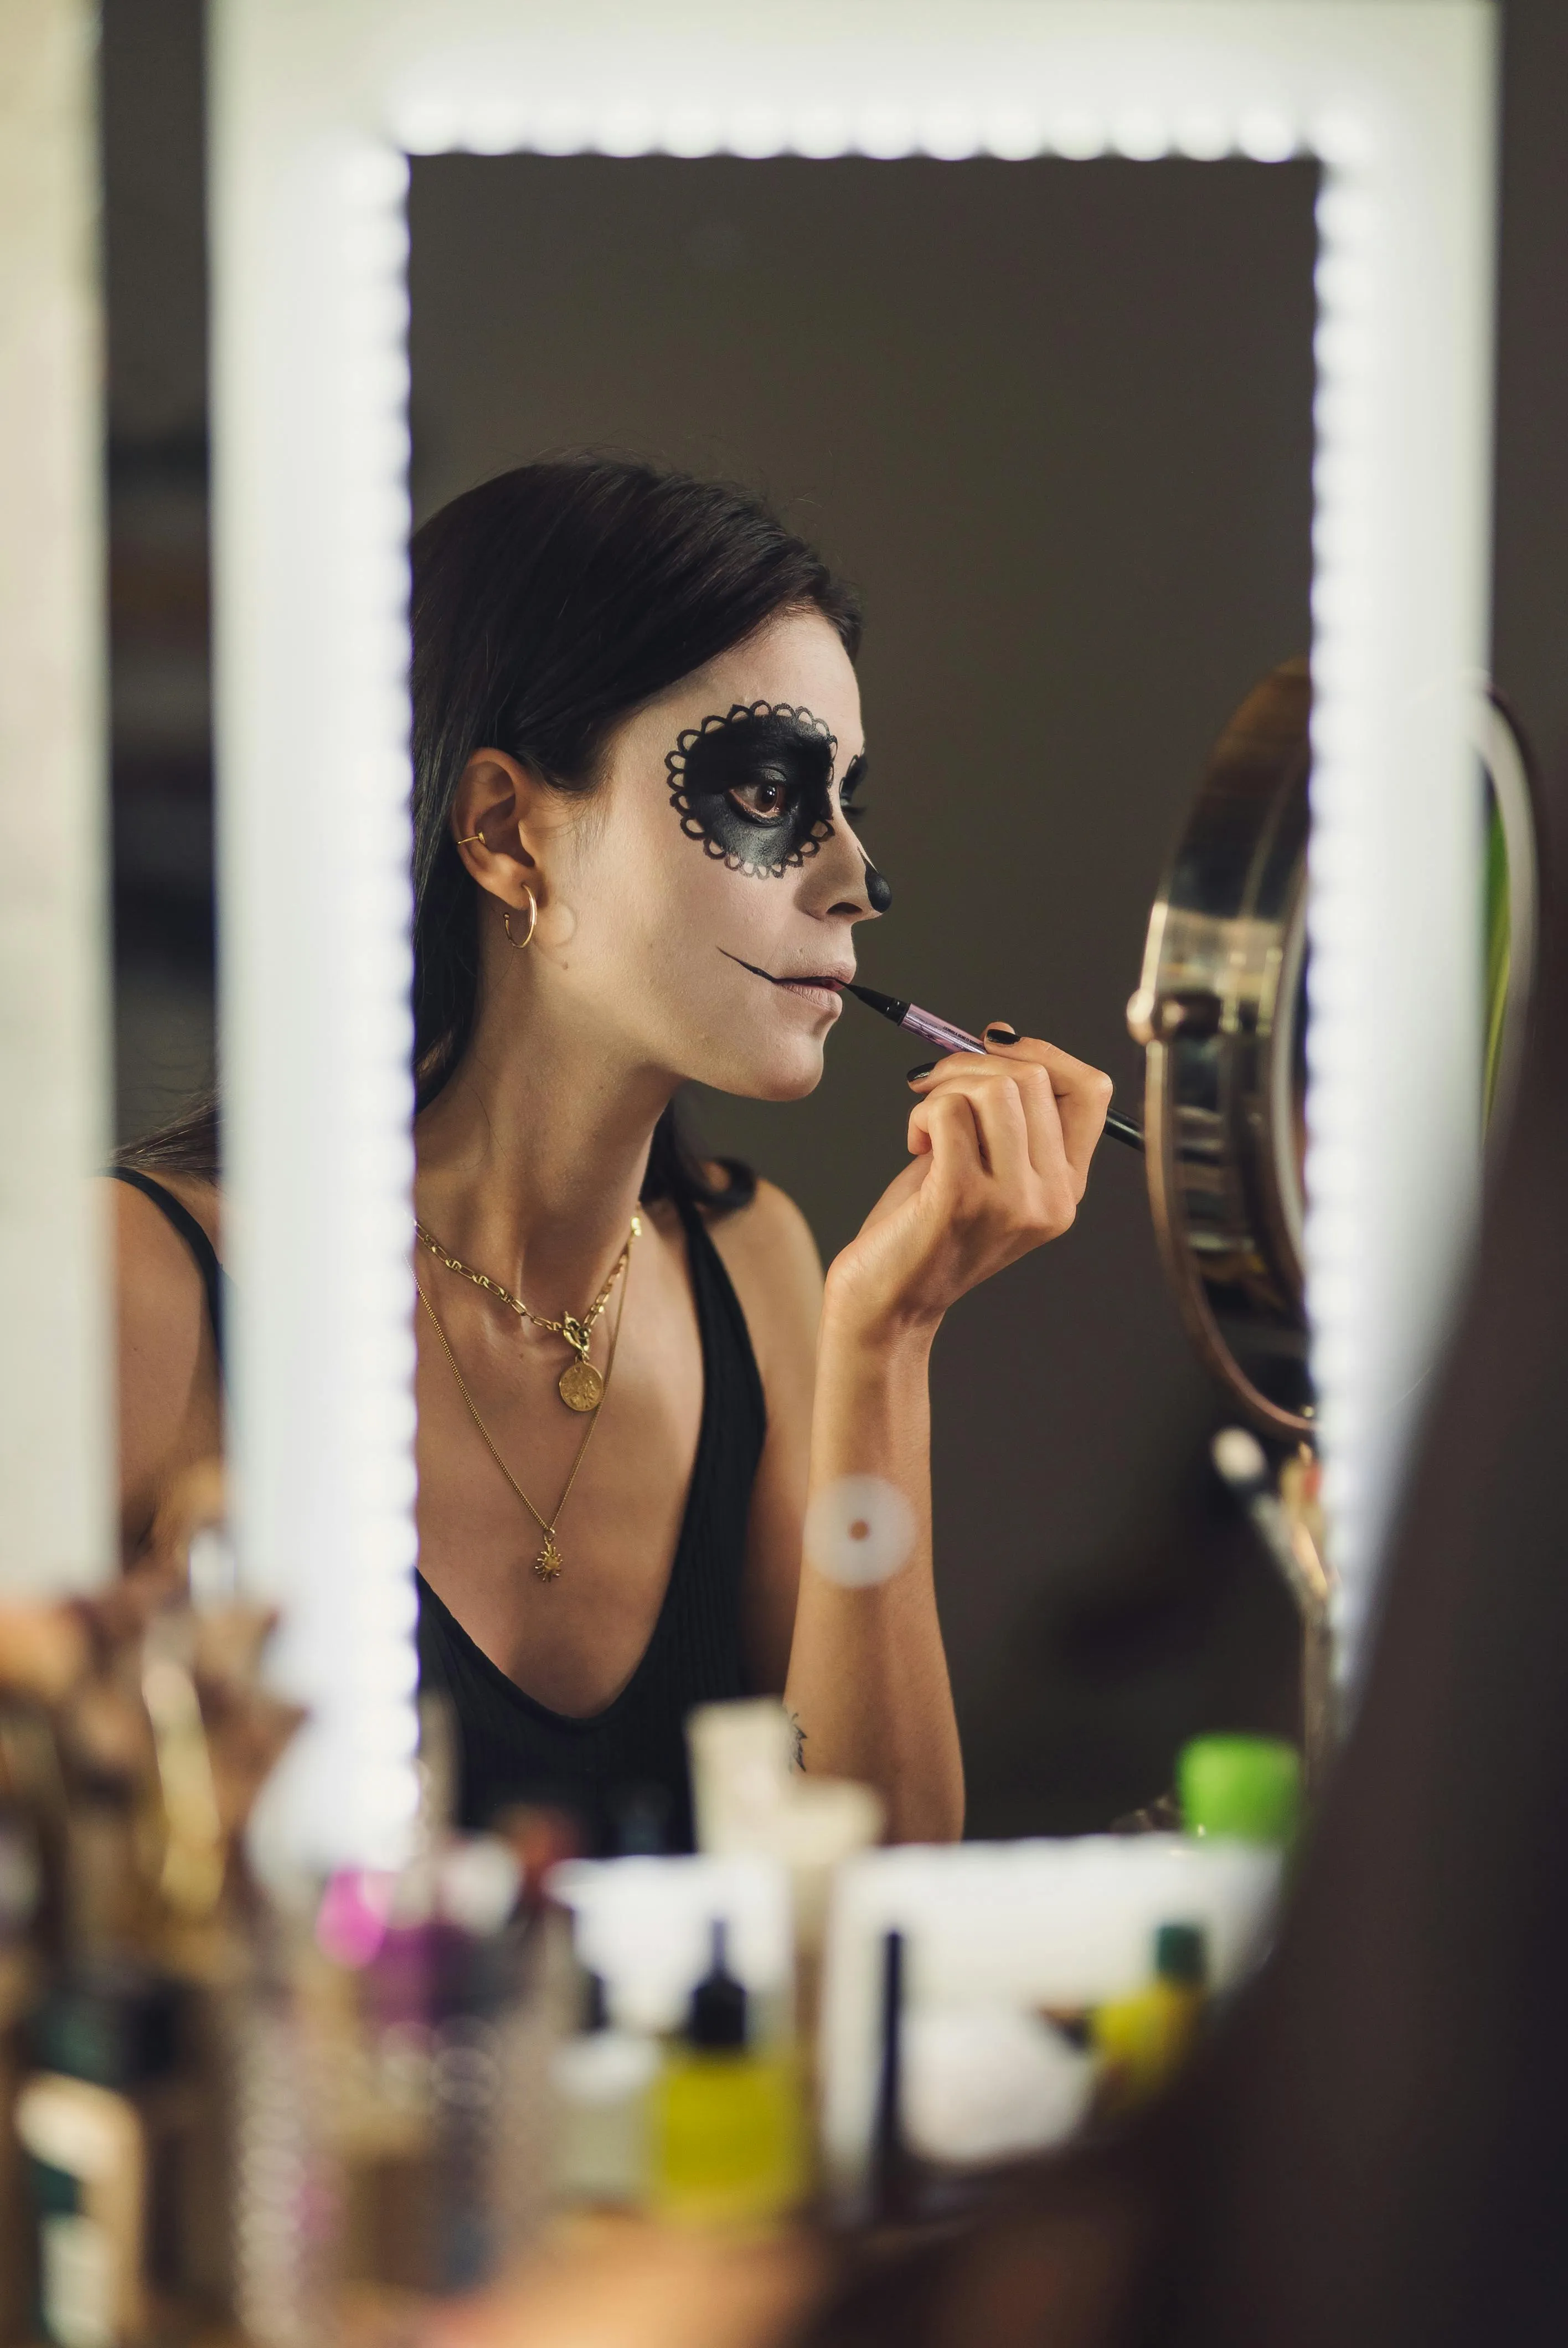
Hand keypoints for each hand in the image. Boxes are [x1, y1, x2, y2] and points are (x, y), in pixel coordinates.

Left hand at [823, 1028, 1113, 1339]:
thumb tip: (1002, 1036)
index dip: (1041, 1051)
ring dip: (946, 1087)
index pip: (1090, 1090)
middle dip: (974, 1062)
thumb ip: (1004, 1113)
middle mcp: (1051, 1197)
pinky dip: (921, 1112)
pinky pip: (949, 1110)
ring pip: (996, 1087)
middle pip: (1036, 1078)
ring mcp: (1012, 1201)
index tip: (993, 1047)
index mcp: (1066, 1187)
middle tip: (935, 1086)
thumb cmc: (923, 1227)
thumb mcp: (983, 1165)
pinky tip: (913, 1143)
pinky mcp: (962, 1198)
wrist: (887, 1302)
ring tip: (924, 1123)